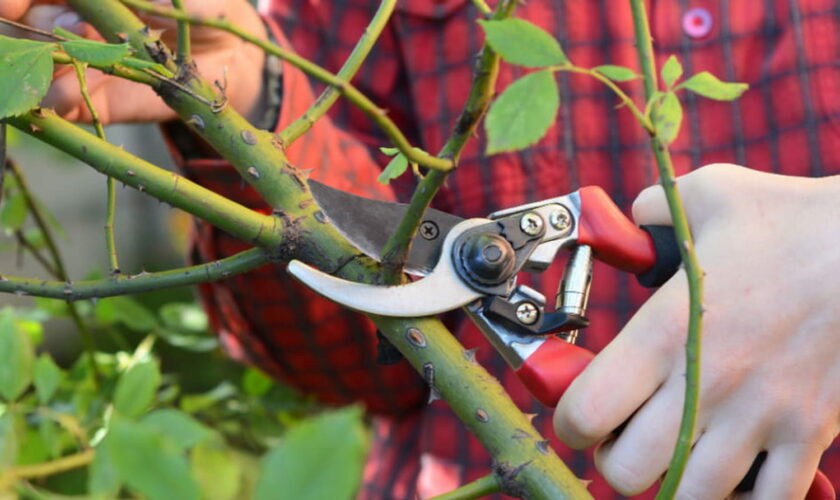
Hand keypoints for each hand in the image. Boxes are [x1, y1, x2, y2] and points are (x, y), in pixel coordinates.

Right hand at [0, 0, 265, 123]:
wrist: (228, 57)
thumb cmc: (204, 8)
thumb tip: (151, 0)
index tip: (5, 3)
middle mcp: (77, 23)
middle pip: (29, 21)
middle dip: (36, 23)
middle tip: (64, 27)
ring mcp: (84, 62)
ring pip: (39, 63)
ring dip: (41, 64)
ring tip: (64, 65)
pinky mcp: (100, 99)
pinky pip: (66, 103)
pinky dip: (58, 101)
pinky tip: (61, 99)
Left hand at [553, 164, 839, 498]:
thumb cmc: (795, 222)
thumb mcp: (708, 195)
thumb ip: (651, 210)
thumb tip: (629, 223)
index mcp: (667, 330)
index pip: (586, 412)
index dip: (568, 422)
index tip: (577, 412)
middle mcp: (706, 383)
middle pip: (627, 471)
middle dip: (614, 459)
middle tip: (624, 435)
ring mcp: (761, 416)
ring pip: (690, 496)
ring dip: (672, 482)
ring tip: (675, 453)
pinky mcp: (809, 434)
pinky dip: (743, 498)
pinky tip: (733, 471)